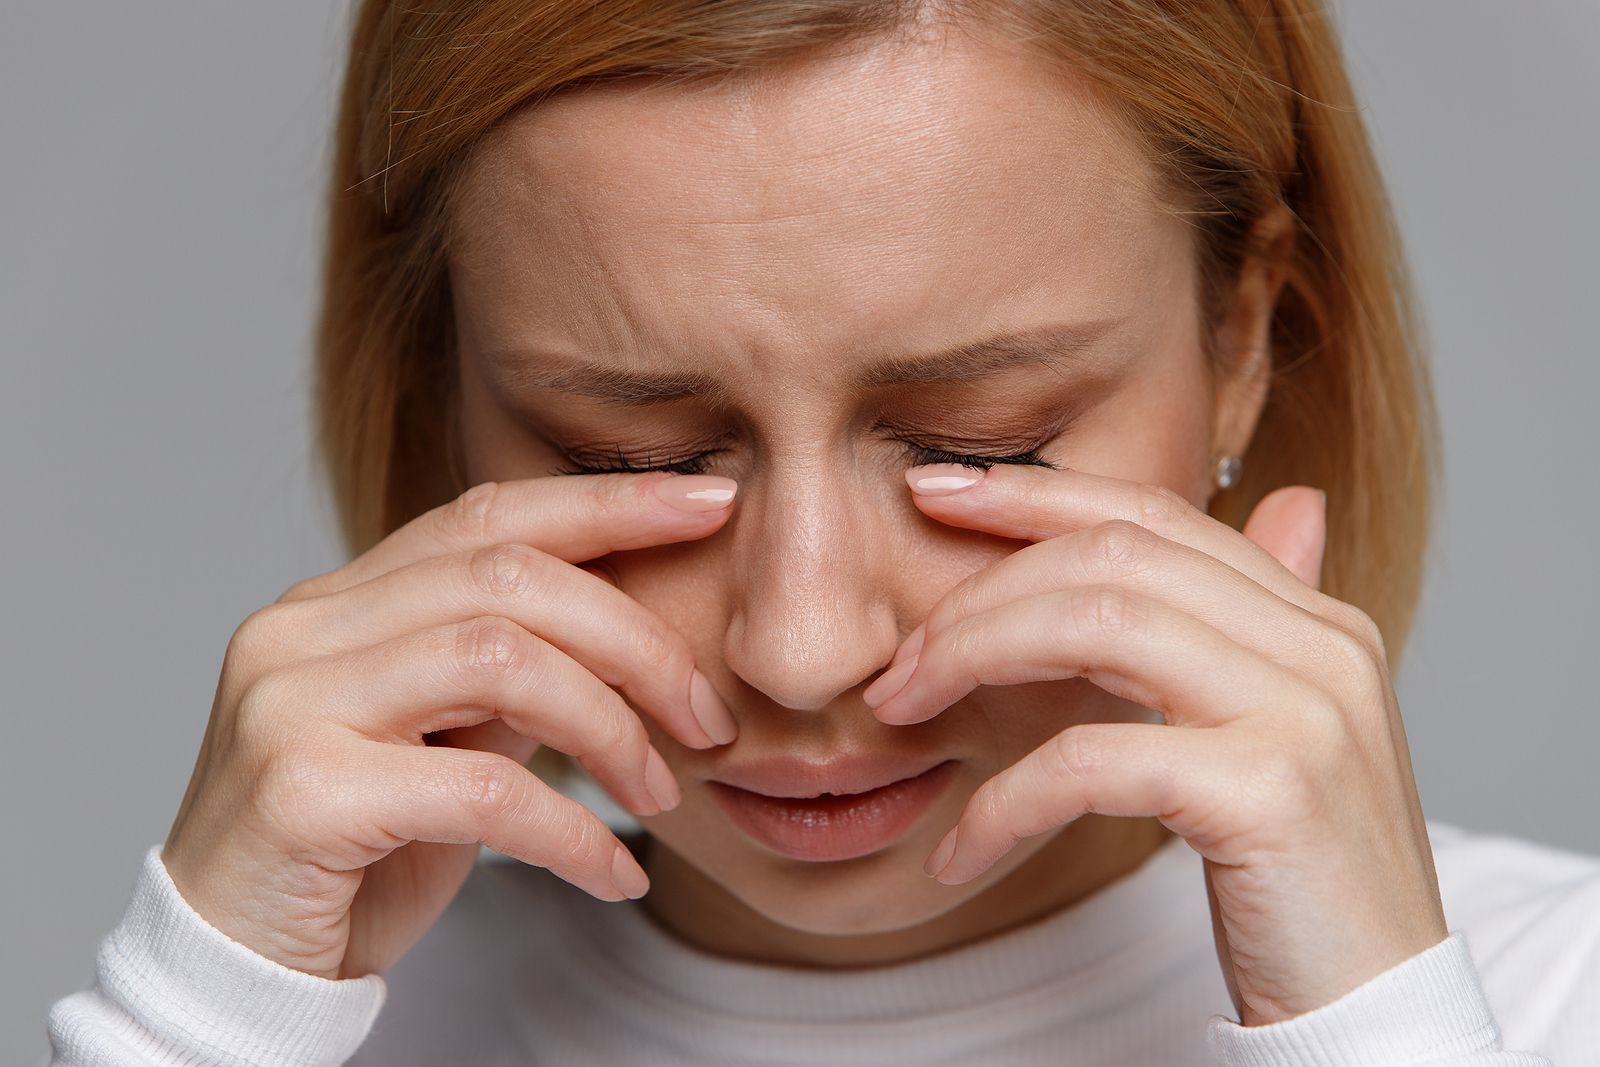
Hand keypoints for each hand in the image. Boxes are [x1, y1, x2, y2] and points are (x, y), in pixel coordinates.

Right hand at [161, 472, 739, 979]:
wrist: (237, 966)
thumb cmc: (354, 851)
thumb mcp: (445, 740)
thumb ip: (512, 672)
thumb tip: (633, 631)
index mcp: (336, 599)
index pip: (485, 515)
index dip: (606, 503)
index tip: (711, 504)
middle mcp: (301, 629)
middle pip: (510, 579)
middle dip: (637, 642)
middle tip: (707, 716)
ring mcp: (290, 703)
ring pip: (503, 660)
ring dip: (613, 731)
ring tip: (660, 793)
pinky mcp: (300, 793)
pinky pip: (485, 789)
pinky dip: (572, 831)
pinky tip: (613, 872)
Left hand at [862, 462, 1447, 1024]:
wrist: (1377, 1012)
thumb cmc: (1299, 878)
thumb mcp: (1278, 730)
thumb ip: (1260, 623)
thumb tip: (1286, 502)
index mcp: (1316, 621)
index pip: (1154, 515)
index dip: (1036, 495)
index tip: (934, 493)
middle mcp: (1321, 646)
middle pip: (1112, 559)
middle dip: (980, 593)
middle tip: (899, 658)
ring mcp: (1304, 712)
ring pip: (1097, 627)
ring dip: (972, 659)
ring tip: (902, 712)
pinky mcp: (1268, 792)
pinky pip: (1091, 761)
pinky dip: (1005, 798)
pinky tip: (961, 846)